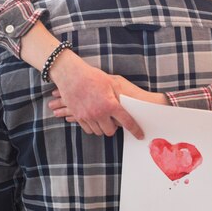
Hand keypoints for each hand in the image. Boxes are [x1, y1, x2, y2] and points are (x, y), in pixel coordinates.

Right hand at [48, 73, 167, 135]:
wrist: (71, 75)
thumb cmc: (92, 77)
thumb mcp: (111, 83)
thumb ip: (120, 96)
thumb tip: (130, 106)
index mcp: (111, 104)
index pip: (127, 122)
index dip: (135, 130)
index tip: (140, 135)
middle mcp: (99, 113)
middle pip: (111, 131)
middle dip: (114, 128)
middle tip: (114, 120)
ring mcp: (88, 116)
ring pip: (99, 132)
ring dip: (103, 127)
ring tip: (103, 118)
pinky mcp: (78, 117)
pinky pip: (88, 130)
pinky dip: (93, 127)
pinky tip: (94, 119)